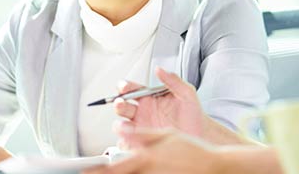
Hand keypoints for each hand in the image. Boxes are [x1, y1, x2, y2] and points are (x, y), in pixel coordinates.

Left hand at [83, 129, 222, 173]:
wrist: (212, 167)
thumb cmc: (192, 149)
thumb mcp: (167, 134)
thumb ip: (142, 134)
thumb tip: (122, 129)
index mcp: (147, 157)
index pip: (116, 166)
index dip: (99, 169)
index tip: (86, 170)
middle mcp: (148, 170)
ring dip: (120, 173)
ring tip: (104, 172)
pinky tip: (131, 171)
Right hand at [113, 67, 206, 147]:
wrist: (200, 133)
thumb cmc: (193, 113)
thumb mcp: (186, 93)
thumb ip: (173, 80)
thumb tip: (160, 69)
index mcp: (149, 97)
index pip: (131, 89)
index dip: (125, 87)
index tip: (124, 87)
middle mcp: (142, 112)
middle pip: (122, 106)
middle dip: (119, 104)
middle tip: (121, 104)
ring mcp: (142, 127)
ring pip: (122, 126)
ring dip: (120, 125)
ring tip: (124, 126)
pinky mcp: (143, 142)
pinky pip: (129, 143)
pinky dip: (126, 142)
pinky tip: (131, 141)